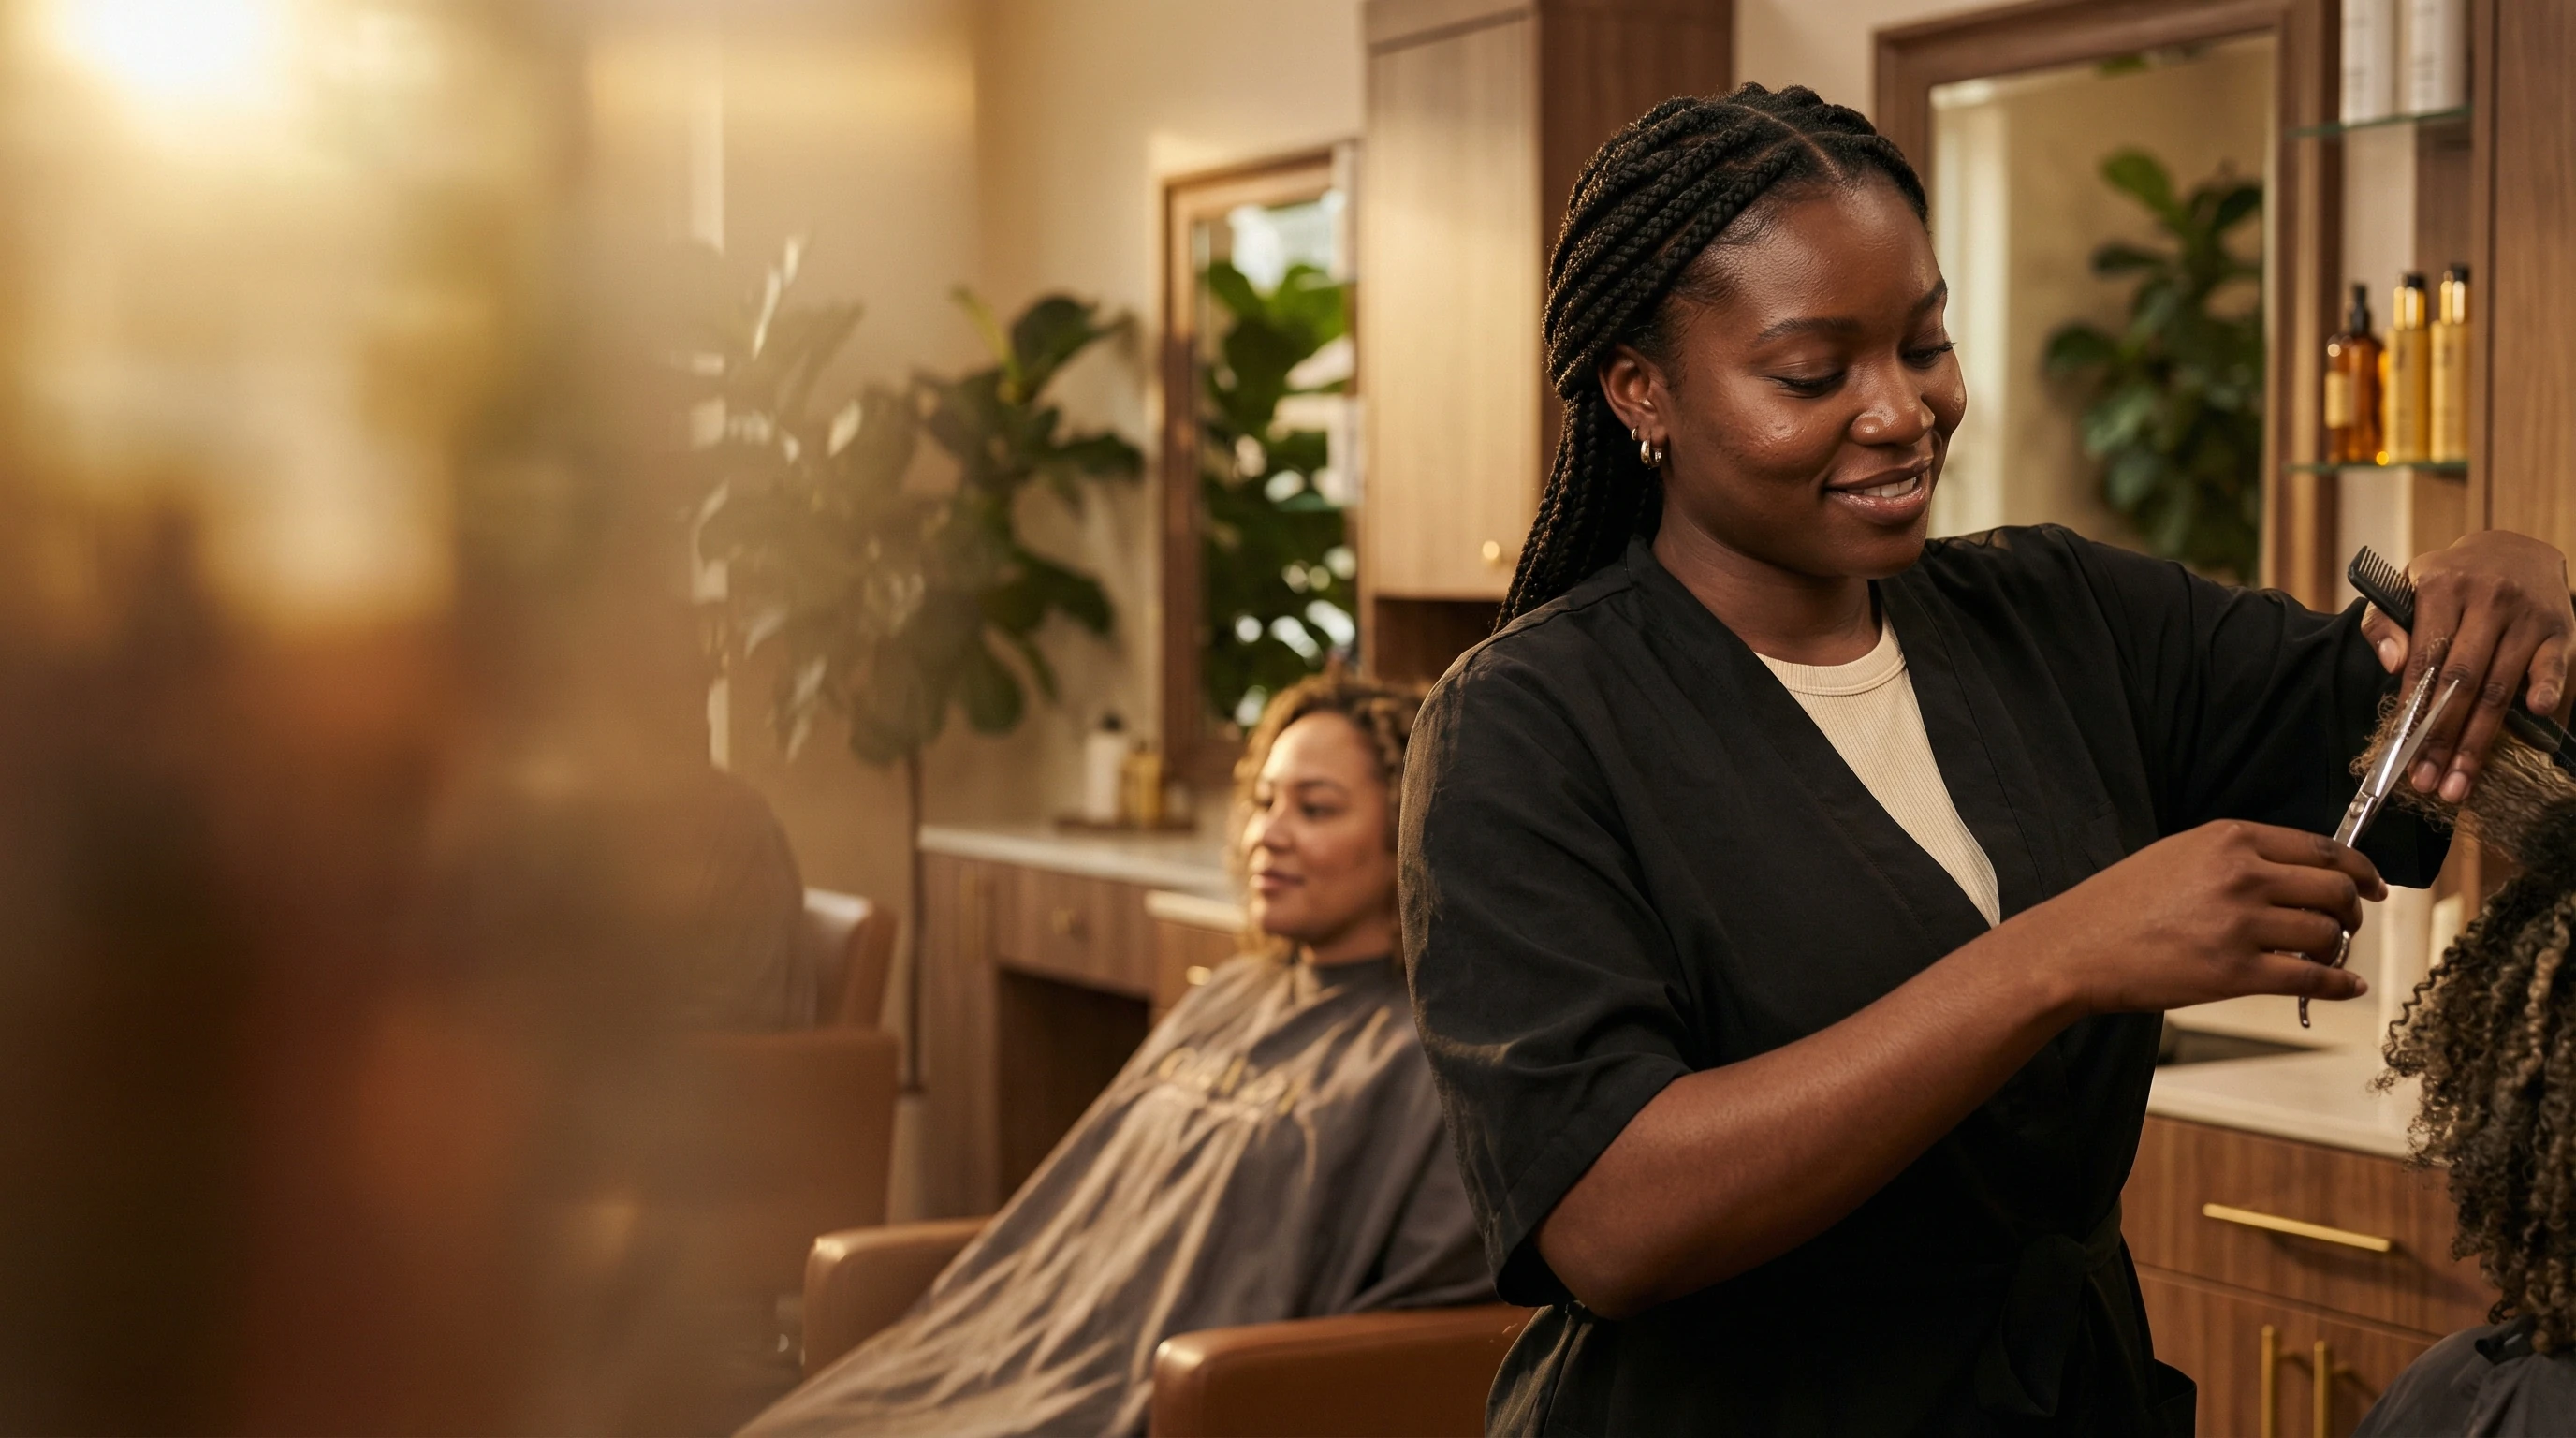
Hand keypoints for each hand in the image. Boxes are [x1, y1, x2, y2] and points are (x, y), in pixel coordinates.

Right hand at [2014, 821, 2382, 1015]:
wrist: (2075, 947)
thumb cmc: (2118, 903)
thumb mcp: (2179, 854)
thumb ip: (2236, 856)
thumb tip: (2295, 876)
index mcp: (2229, 839)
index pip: (2321, 847)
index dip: (2359, 869)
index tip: (2372, 885)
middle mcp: (2242, 875)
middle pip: (2335, 888)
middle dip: (2353, 909)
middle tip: (2349, 924)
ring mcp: (2240, 925)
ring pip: (2327, 933)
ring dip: (2339, 948)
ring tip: (2327, 957)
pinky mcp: (2235, 973)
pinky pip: (2311, 978)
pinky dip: (2340, 984)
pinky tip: (2347, 987)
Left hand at [2360, 531, 2575, 802]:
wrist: (2514, 548)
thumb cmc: (2451, 579)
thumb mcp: (2407, 585)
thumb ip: (2385, 622)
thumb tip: (2392, 665)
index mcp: (2441, 588)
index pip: (2425, 659)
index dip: (2413, 709)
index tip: (2401, 751)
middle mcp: (2486, 599)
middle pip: (2461, 681)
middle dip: (2443, 737)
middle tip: (2428, 781)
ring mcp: (2525, 615)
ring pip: (2499, 686)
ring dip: (2481, 739)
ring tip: (2460, 781)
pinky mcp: (2559, 627)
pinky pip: (2552, 664)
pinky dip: (2547, 688)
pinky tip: (2537, 716)